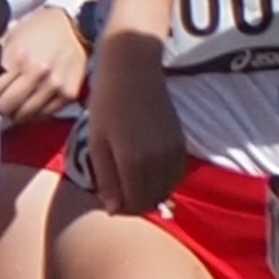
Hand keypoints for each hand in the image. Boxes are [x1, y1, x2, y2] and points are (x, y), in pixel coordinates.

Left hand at [0, 5, 87, 124]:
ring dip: (18, 114)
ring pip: (28, 114)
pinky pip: (47, 113)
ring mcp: (56, 85)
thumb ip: (0, 62)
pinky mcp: (70, 93)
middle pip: (10, 106)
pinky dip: (37, 113)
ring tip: (13, 109)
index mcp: (19, 57)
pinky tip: (31, 107)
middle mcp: (38, 73)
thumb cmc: (38, 29)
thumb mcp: (11, 38)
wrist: (72, 25)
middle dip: (1, 108)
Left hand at [83, 27, 183, 213]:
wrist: (133, 70)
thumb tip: (113, 209)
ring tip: (130, 184)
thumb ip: (106, 177)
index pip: (133, 203)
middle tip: (118, 195)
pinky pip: (176, 176)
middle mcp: (159, 161)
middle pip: (151, 199)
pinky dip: (163, 182)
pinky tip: (146, 174)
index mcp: (134, 161)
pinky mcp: (182, 144)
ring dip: (149, 193)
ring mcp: (174, 152)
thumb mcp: (97, 140)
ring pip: (166, 189)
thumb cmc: (106, 102)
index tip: (109, 203)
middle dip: (134, 203)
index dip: (120, 208)